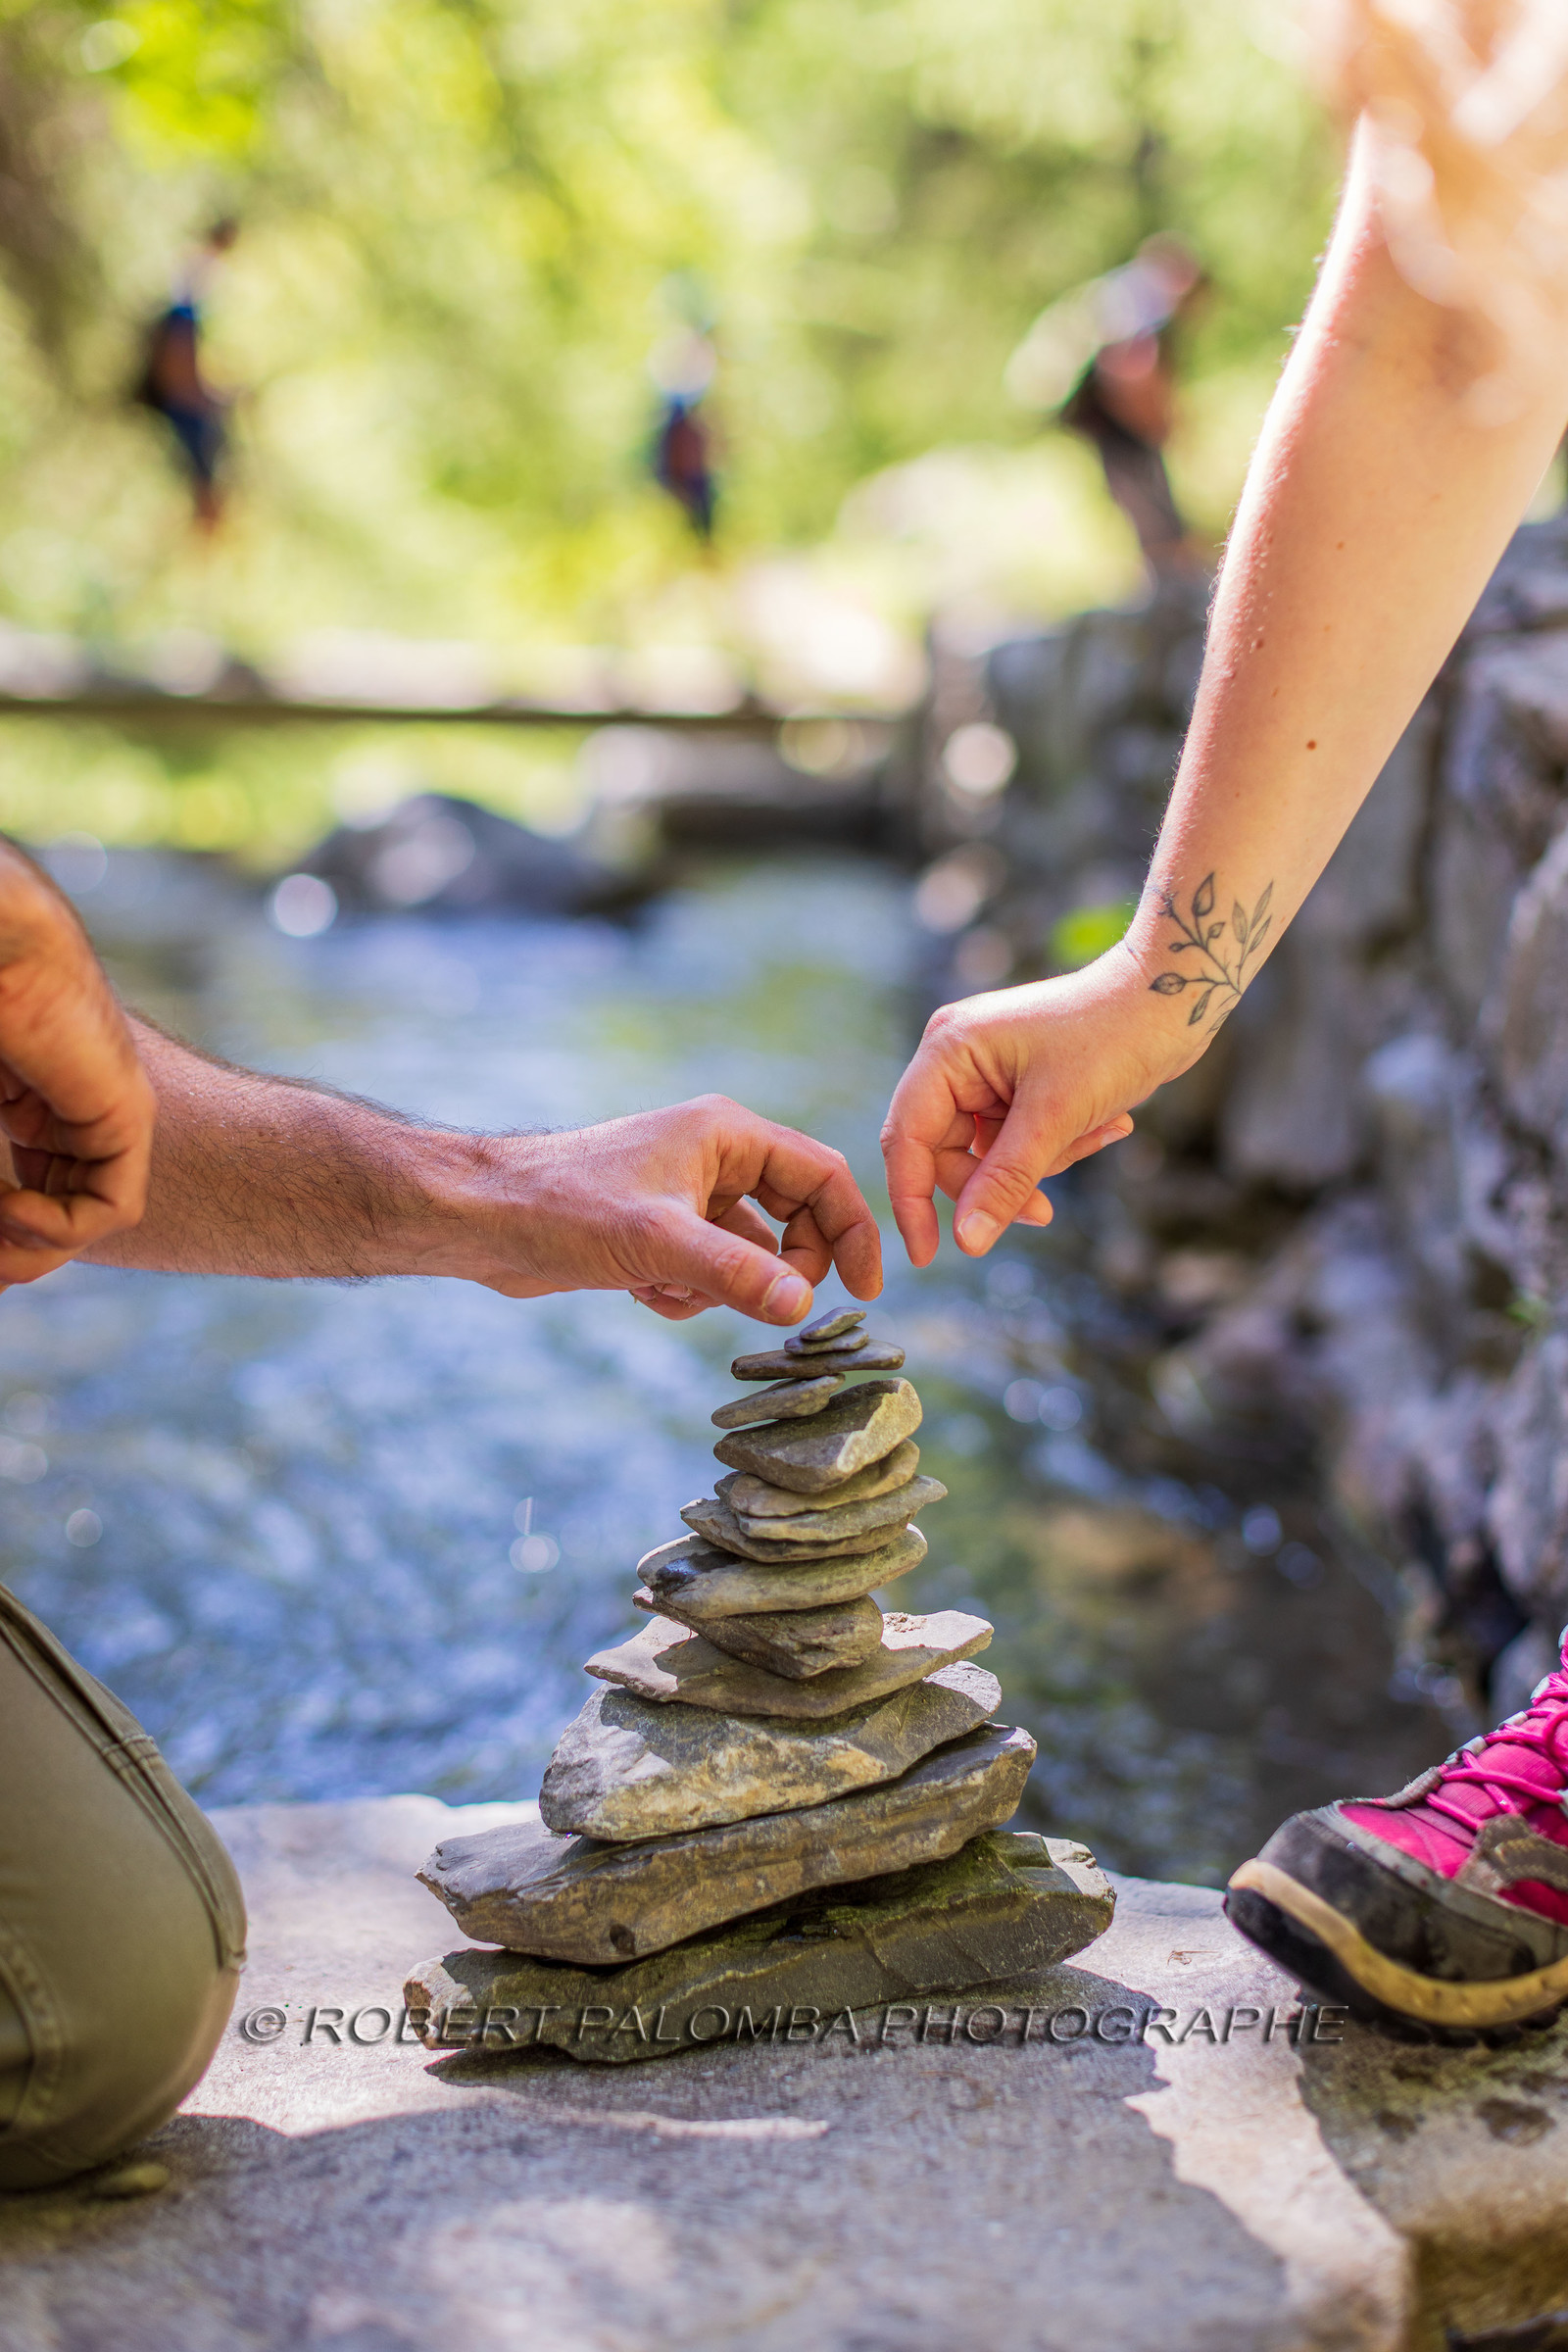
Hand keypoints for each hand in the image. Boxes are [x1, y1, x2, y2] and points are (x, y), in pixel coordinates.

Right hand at [0, 844, 154, 1284]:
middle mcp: (66, 1110)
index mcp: (24, 1101)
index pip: (23, 1191)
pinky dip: (59, 1228)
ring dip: (27, 1247)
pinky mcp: (126, 1116)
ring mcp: (100, 1111)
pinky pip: (112, 1207)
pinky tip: (11, 1207)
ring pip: (81, 1218)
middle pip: (52, 1214)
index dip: (2, 1238)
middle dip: (12, 1257)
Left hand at [444, 1095, 882, 1322]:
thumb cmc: (563, 1208)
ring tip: (670, 1290)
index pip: (822, 1174)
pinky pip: (709, 1270)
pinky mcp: (660, 1229)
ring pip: (749, 1254)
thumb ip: (735, 1274)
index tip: (866, 1289)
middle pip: (794, 1217)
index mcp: (727, 1134)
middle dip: (780, 1269)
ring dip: (723, 1288)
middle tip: (768, 1306)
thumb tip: (803, 1306)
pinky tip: (643, 1293)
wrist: (482, 1219)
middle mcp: (714, 1156)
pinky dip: (688, 1293)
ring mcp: (687, 1194)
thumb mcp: (658, 1244)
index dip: (852, 1231)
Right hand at [882, 948, 1205, 1264]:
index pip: (908, 1138)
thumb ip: (1004, 1182)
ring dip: (1045, 1161)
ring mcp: (988, 1071)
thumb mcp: (1056, 1118)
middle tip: (1045, 1212)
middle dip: (1002, 1184)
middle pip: (948, 1153)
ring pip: (990, 1154)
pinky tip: (1108, 1125)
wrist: (1175, 999)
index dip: (912, 1200)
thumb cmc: (1113, 1037)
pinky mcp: (1018, 1084)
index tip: (927, 1256)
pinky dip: (1060, 1146)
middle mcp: (958, 1058)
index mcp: (949, 1050)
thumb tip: (966, 1242)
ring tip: (1101, 1131)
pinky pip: (1020, 1141)